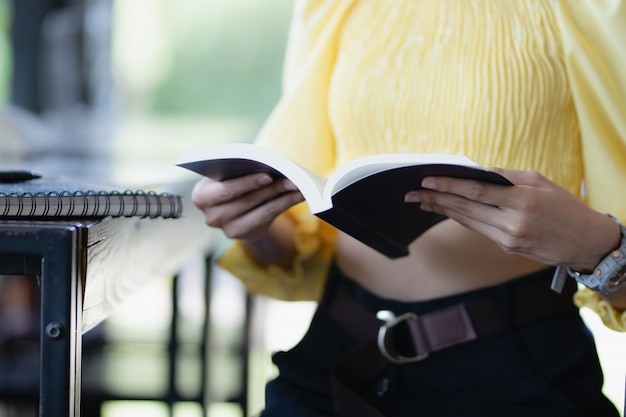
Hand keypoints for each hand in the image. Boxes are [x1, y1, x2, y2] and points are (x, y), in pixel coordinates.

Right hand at [191, 173, 303, 239]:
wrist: (233, 203)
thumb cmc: (231, 179)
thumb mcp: (229, 173)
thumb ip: (242, 169)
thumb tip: (272, 166)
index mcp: (201, 196)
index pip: (225, 190)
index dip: (247, 183)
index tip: (268, 175)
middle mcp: (211, 216)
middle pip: (245, 201)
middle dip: (270, 188)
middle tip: (290, 179)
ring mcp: (227, 229)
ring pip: (259, 211)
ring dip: (281, 196)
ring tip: (298, 185)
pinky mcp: (244, 235)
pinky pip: (267, 218)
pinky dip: (284, 204)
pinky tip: (297, 195)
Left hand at [404, 168, 620, 271]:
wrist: (587, 243)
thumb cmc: (565, 206)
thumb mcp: (541, 182)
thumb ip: (507, 177)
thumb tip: (476, 172)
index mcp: (522, 200)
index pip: (476, 191)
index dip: (448, 185)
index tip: (426, 180)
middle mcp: (512, 223)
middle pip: (465, 208)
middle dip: (435, 199)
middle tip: (411, 193)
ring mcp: (508, 239)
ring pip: (467, 221)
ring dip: (442, 210)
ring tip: (422, 201)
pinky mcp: (507, 248)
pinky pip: (478, 230)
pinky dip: (460, 219)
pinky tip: (446, 211)